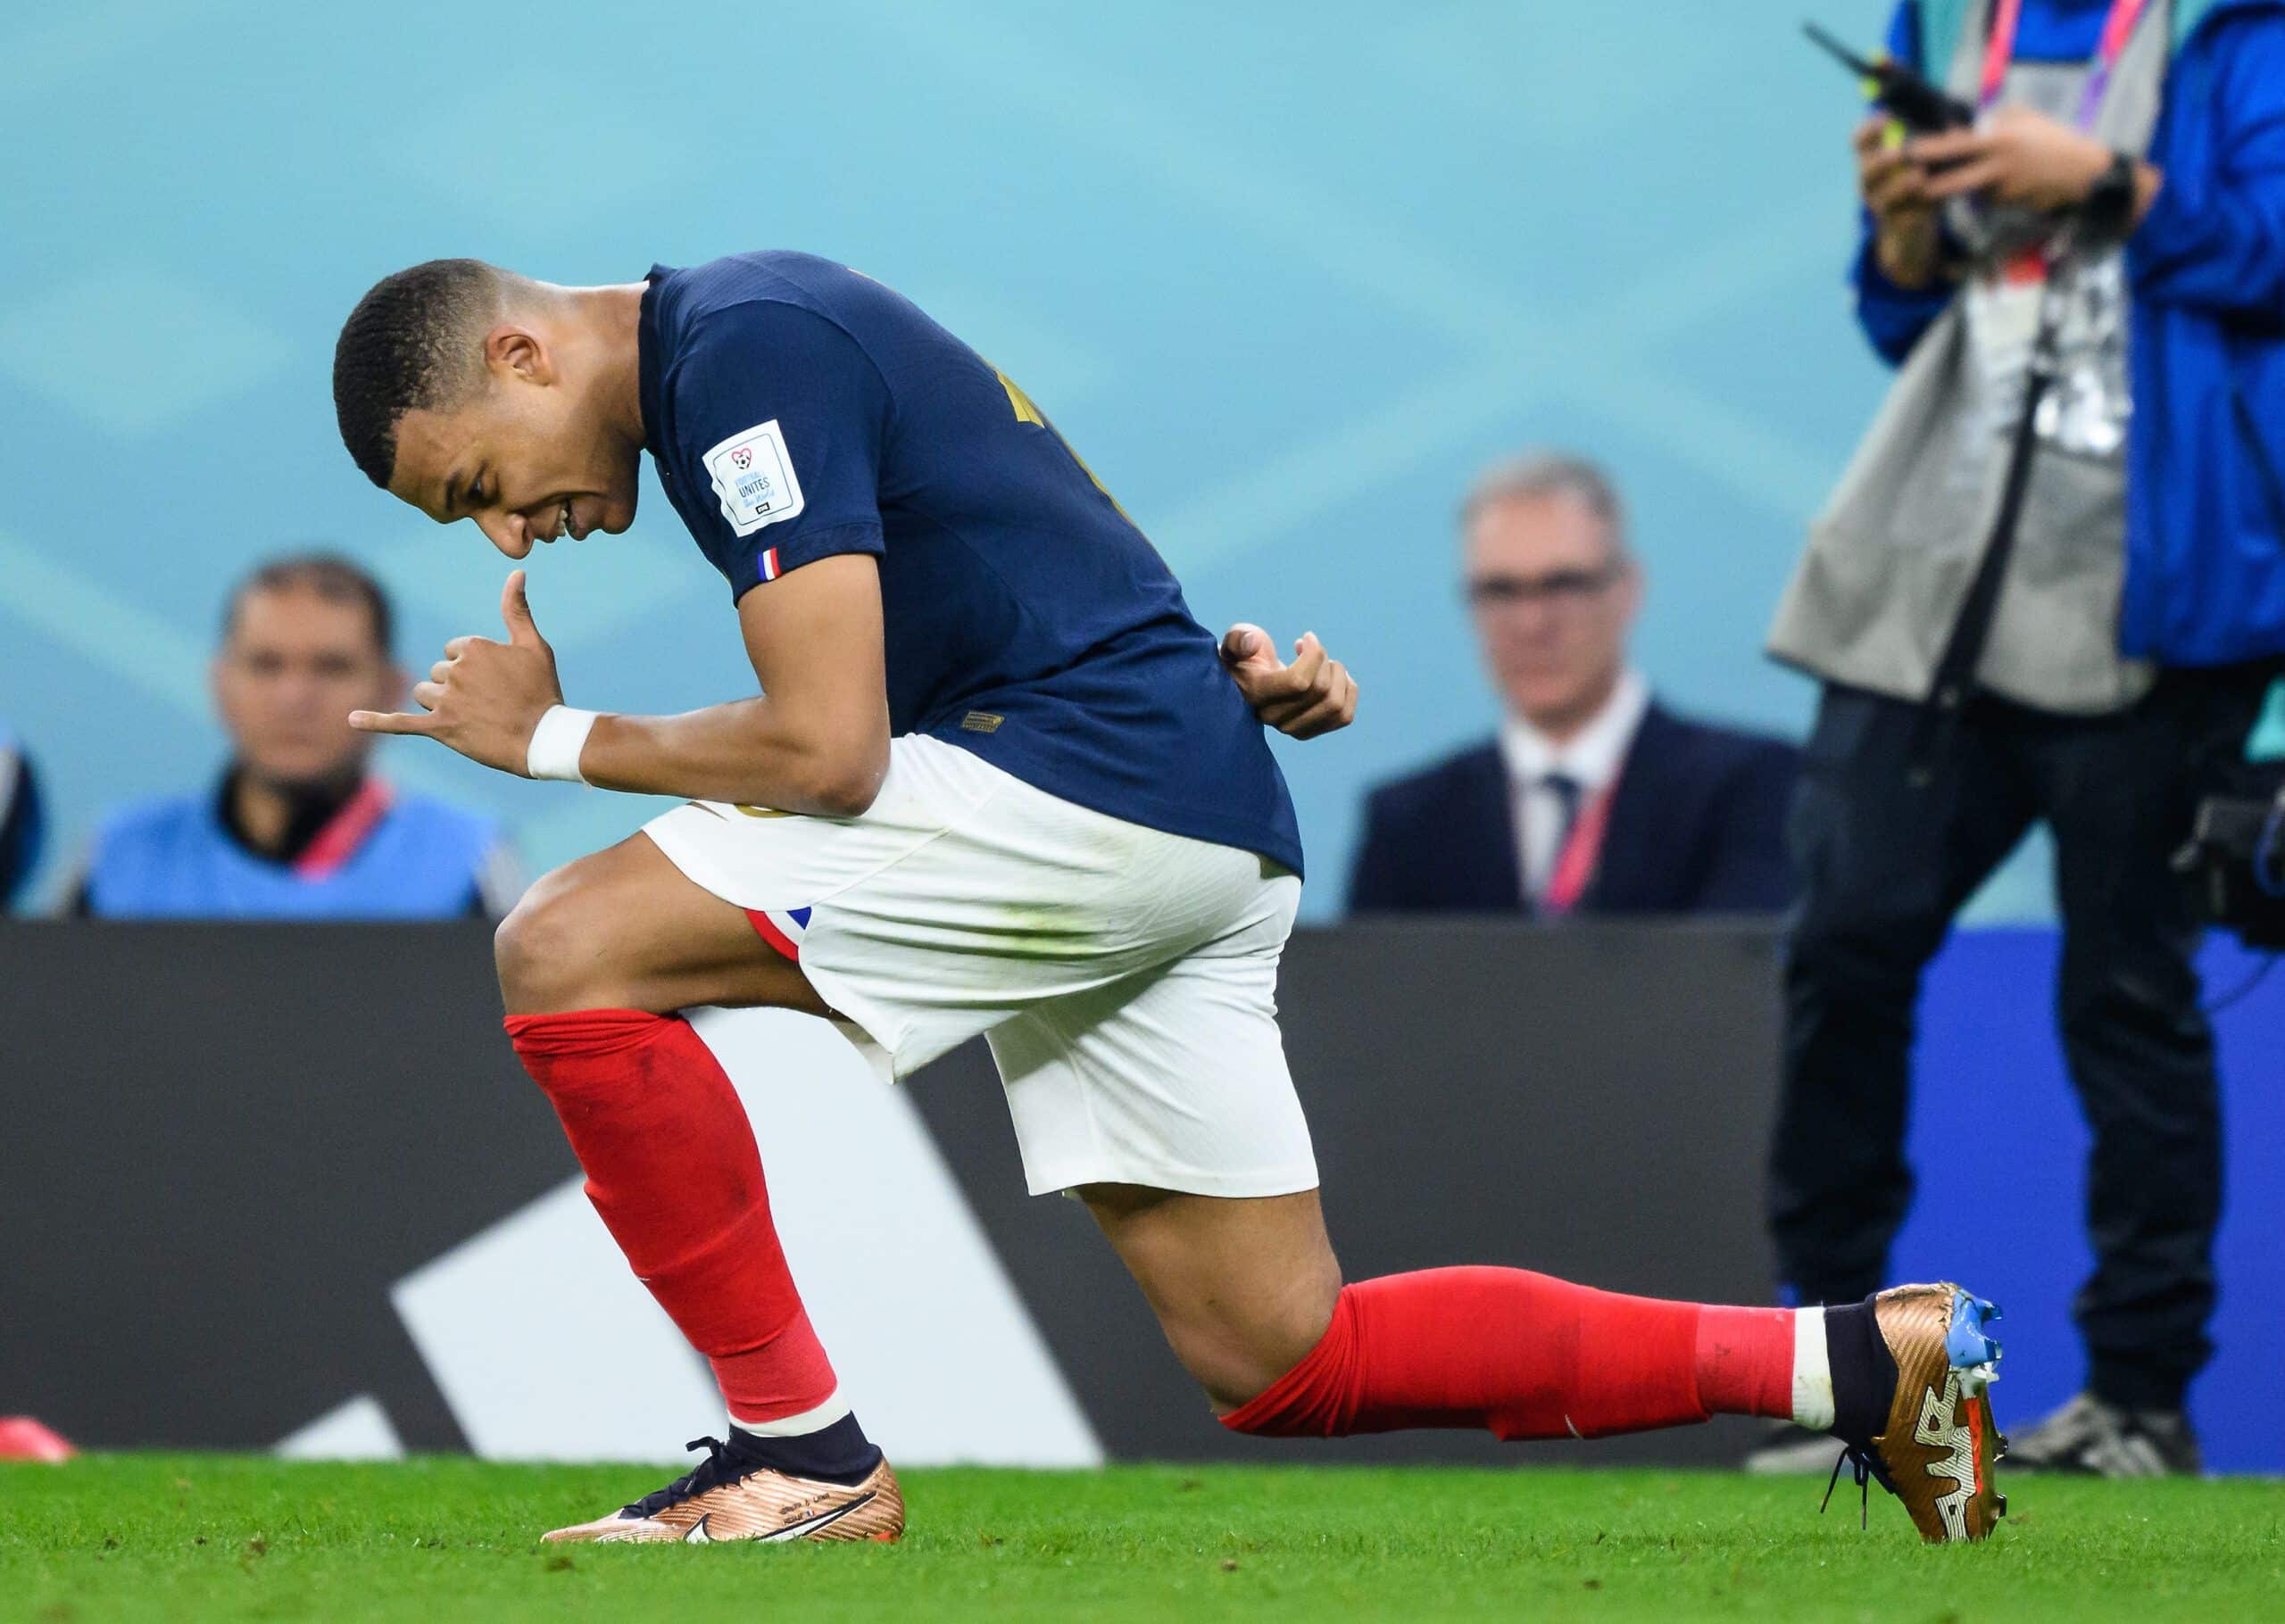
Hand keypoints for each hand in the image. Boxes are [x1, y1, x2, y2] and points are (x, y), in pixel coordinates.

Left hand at [349, 571, 564, 775]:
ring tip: (471, 716)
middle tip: (490, 703)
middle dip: (457, 685)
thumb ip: (516, 609)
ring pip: (424, 693)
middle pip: (439, 672)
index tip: (498, 681)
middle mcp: (455, 669)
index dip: (475, 666)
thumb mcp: (533, 646)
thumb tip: (517, 572)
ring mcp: (445, 700)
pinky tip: (352, 720)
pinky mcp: (440, 727)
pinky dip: (376, 721)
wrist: (543, 738)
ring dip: (439, 703)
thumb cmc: (541, 690)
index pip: (455, 650)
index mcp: (473, 647)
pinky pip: (401, 722)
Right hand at [1220, 624, 1355, 739]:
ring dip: (1339, 676)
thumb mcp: (1235, 640)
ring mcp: (1293, 729)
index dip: (1313, 655)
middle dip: (1325, 661)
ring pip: (1336, 706)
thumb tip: (1251, 643)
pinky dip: (1348, 690)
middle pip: (1322, 692)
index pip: (1299, 682)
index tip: (1306, 637)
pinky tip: (1332, 676)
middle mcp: (1274, 718)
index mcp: (1257, 694)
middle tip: (1313, 648)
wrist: (1245, 683)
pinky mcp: (1309, 731)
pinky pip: (1344, 717)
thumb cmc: (1243, 657)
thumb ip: (1238, 639)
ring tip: (1325, 662)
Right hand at [1854, 116, 1942, 288]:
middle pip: (1867, 171)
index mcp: (1871, 162)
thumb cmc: (1914, 183)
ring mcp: (1880, 206)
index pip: (1860, 142)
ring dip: (1900, 186)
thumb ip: (1927, 144)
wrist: (1908, 228)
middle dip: (1882, 162)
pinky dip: (1922, 206)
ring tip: (1918, 176)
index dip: (1869, 131)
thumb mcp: (1917, 160)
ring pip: (1886, 196)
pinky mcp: (1896, 224)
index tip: (1886, 118)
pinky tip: (1937, 199)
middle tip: (1899, 153)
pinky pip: (1905, 215)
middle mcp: (1869, 184)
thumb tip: (1954, 128)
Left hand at [1910, 105, 2113, 211]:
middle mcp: (1997, 168)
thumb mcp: (2024, 118)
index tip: (1908, 150)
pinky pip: (1986, 197)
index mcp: (1999, 141)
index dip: (1930, 150)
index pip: (1956, 146)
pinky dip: (1987, 190)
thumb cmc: (2052, 139)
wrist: (2082, 172)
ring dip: (1965, 185)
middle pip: (1953, 181)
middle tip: (1911, 183)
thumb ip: (1993, 121)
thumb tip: (1962, 126)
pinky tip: (2007, 181)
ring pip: (1970, 189)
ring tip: (1982, 171)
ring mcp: (2001, 189)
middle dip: (1929, 185)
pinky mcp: (2007, 205)